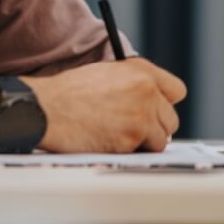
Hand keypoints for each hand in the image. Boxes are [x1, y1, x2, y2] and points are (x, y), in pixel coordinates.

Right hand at [25, 58, 186, 152]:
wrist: (46, 108)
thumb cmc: (68, 92)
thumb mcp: (106, 74)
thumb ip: (133, 84)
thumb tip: (152, 104)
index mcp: (140, 71)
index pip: (176, 91)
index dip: (164, 104)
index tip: (156, 111)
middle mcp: (146, 90)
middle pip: (171, 119)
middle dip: (155, 127)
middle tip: (132, 128)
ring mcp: (141, 116)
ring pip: (161, 139)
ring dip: (144, 142)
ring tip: (118, 135)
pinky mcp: (132, 139)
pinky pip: (143, 152)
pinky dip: (129, 152)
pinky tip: (108, 141)